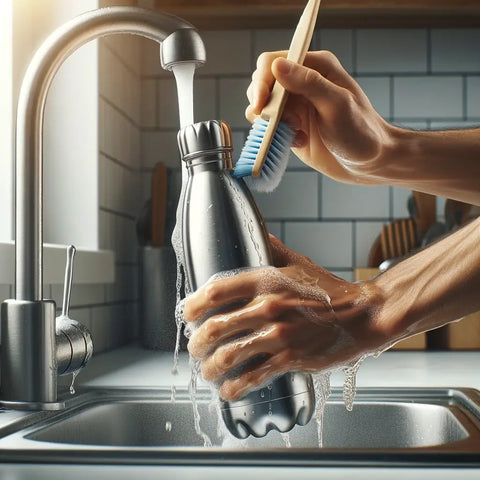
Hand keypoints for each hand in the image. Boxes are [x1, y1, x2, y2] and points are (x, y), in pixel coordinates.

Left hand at [184, 236, 386, 400]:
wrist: (363, 315)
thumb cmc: (331, 290)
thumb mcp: (300, 264)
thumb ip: (274, 250)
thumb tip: (259, 233)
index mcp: (266, 280)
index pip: (216, 291)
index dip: (194, 305)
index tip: (188, 315)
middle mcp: (268, 307)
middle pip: (215, 328)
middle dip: (197, 343)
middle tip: (195, 348)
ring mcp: (278, 335)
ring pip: (228, 356)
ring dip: (210, 368)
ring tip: (207, 372)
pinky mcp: (290, 359)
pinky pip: (253, 377)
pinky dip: (235, 387)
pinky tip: (229, 390)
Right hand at [246, 51, 395, 184]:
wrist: (368, 163)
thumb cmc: (361, 132)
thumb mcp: (337, 105)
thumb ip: (309, 83)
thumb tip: (277, 66)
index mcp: (315, 67)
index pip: (272, 63)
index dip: (262, 82)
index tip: (261, 105)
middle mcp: (301, 83)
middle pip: (262, 84)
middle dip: (263, 105)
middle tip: (282, 123)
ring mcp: (294, 106)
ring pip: (261, 107)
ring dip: (270, 123)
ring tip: (294, 133)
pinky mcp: (291, 126)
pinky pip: (268, 128)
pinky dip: (275, 137)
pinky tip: (297, 141)